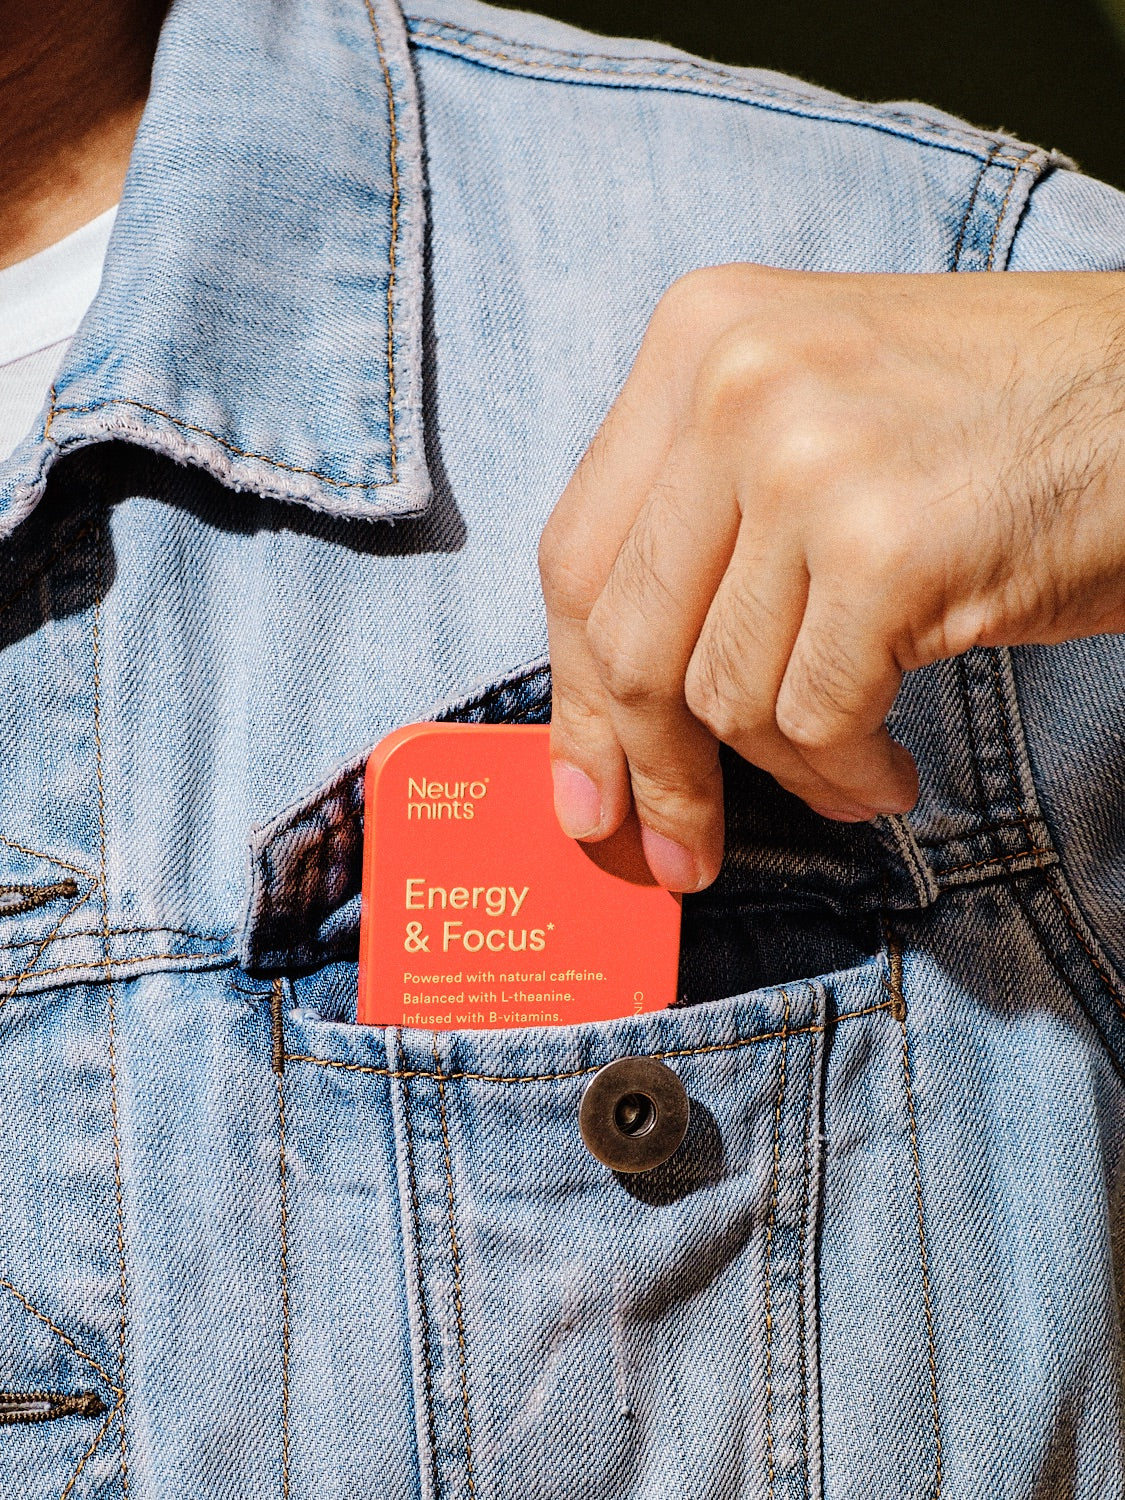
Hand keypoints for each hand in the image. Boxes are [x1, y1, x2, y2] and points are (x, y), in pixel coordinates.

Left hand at [538, 264, 1124, 889]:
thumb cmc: (1002, 422)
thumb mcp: (817, 414)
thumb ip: (705, 523)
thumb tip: (615, 706)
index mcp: (699, 333)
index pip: (577, 555)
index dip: (572, 698)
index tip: (583, 789)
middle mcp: (734, 381)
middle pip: (626, 637)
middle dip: (649, 771)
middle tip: (675, 853)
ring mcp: (808, 461)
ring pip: (720, 695)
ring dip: (781, 774)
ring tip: (846, 777)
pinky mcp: (887, 550)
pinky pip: (812, 721)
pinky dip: (842, 775)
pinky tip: (886, 775)